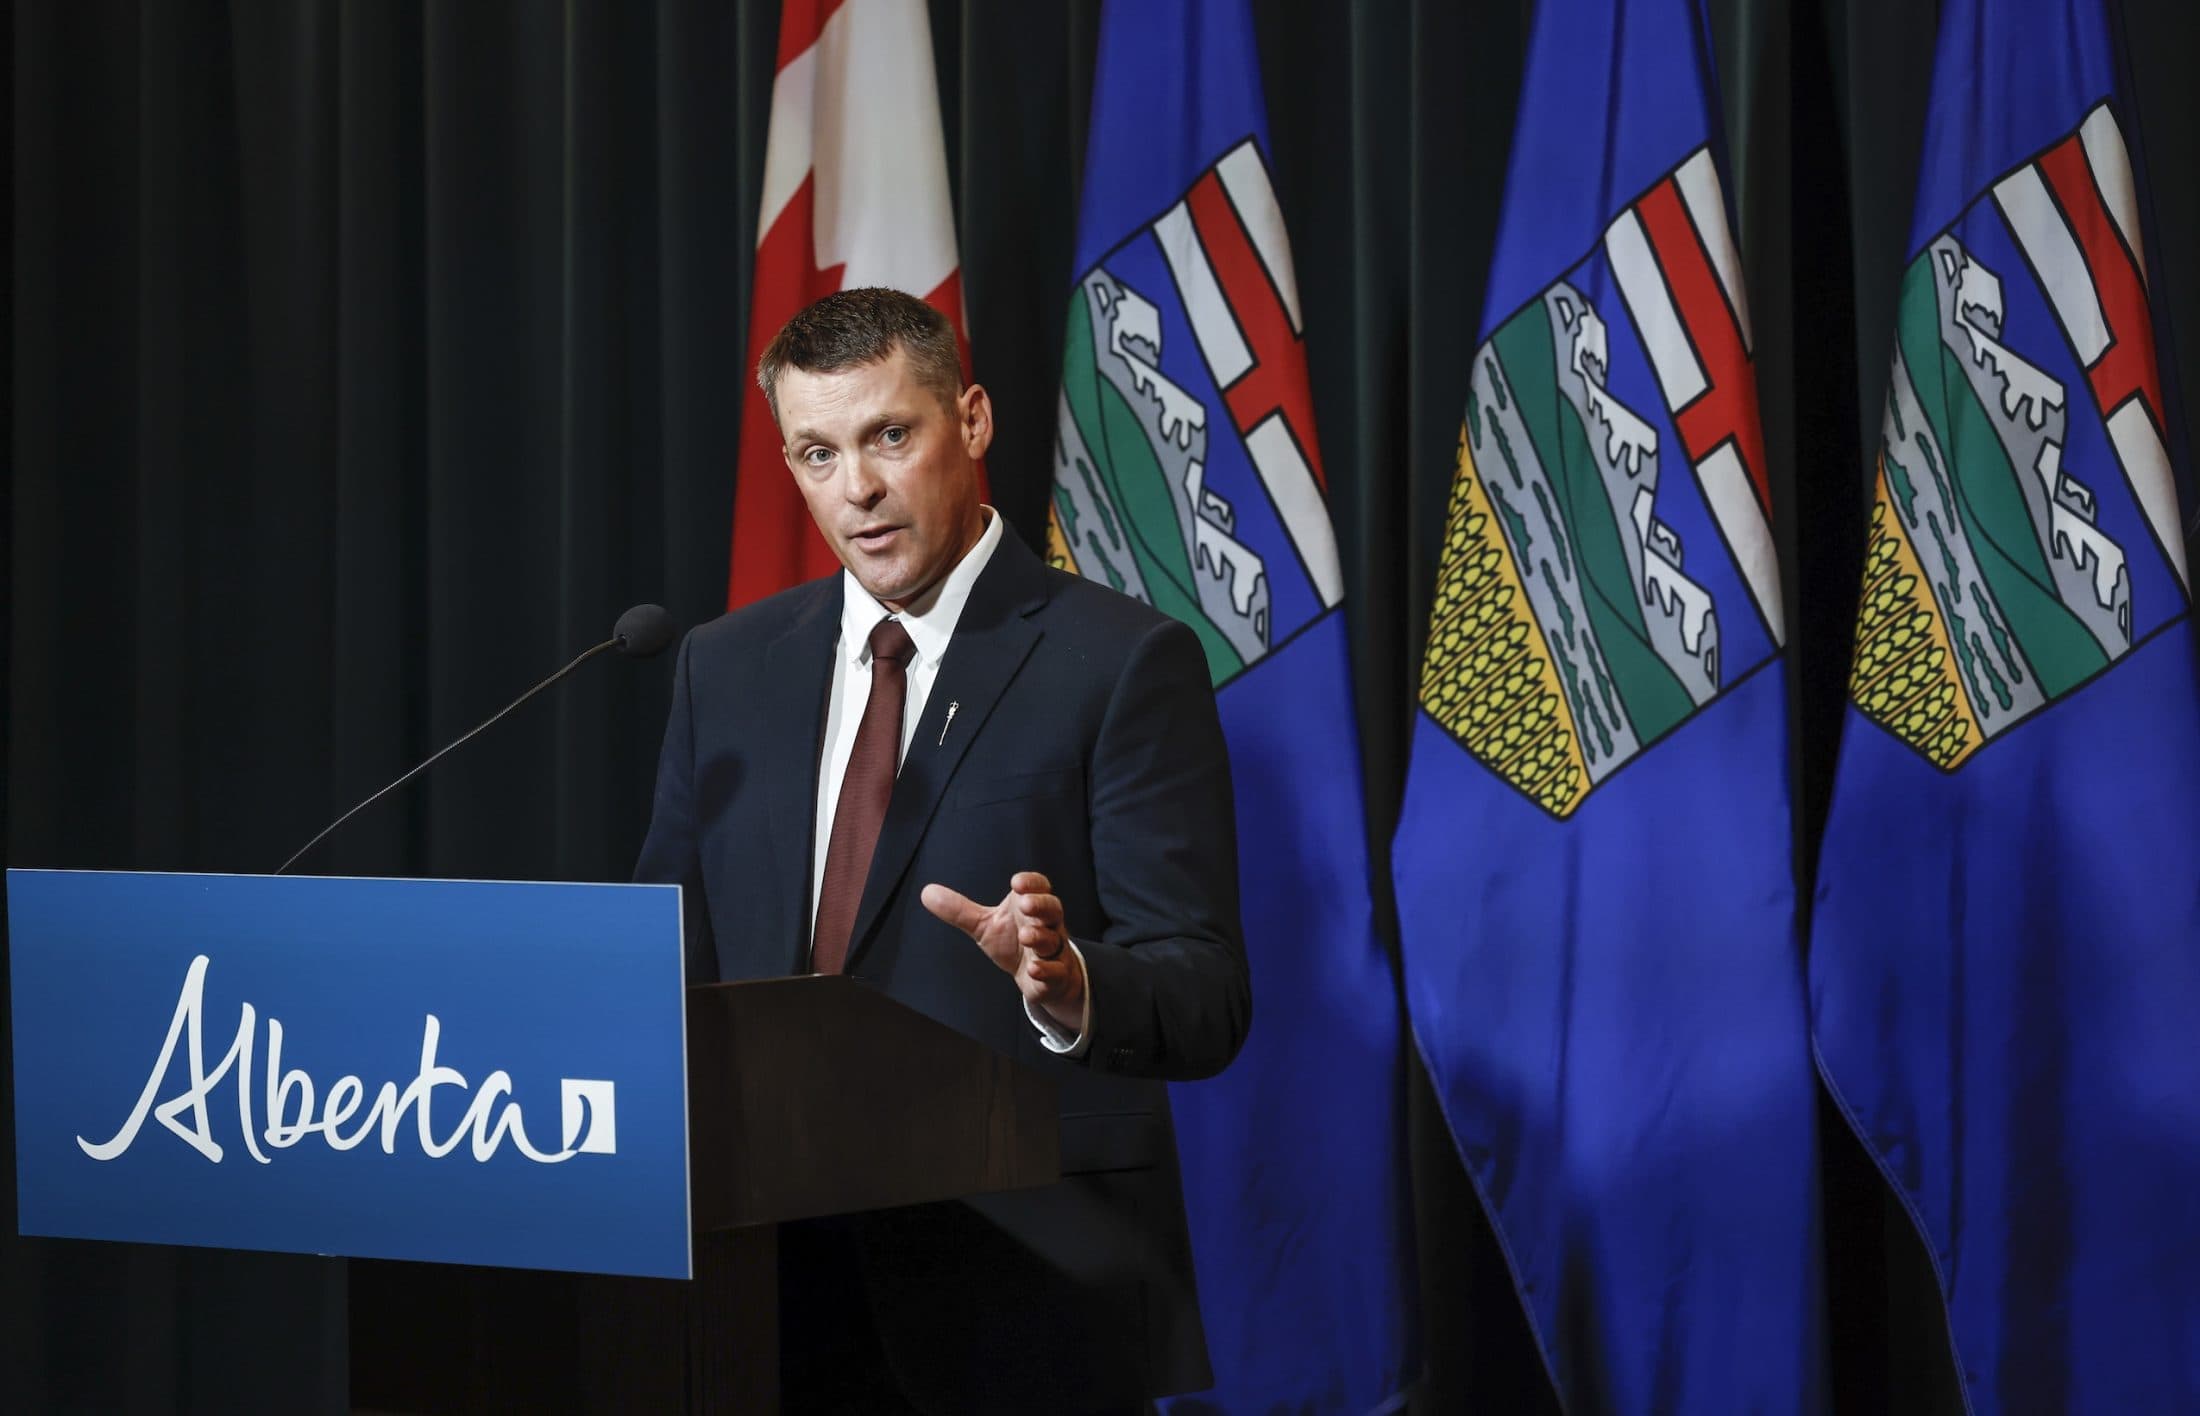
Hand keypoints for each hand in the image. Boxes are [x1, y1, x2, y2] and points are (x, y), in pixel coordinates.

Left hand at [921, 871, 1084, 1032]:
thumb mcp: (984, 925)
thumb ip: (959, 911)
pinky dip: (1046, 969)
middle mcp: (1046, 925)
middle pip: (1052, 909)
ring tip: (1025, 936)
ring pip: (1053, 940)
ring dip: (1041, 937)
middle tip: (1026, 905)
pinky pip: (1056, 971)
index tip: (1016, 883)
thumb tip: (927, 892)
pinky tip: (1034, 969)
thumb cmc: (1013, 942)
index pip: (1038, 887)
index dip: (1031, 883)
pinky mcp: (1054, 976)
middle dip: (1041, 906)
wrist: (1040, 976)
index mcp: (1030, 907)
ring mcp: (1052, 950)